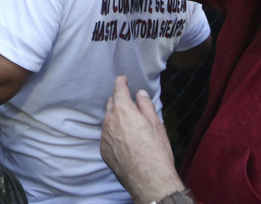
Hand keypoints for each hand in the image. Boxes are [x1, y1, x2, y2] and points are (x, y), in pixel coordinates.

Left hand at [101, 76, 184, 203]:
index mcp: (123, 110)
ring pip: (108, 121)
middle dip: (119, 100)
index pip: (118, 89)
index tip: (123, 79)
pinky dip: (114, 134)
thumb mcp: (156, 124)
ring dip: (116, 118)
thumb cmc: (156, 151)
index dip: (121, 82)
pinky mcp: (103, 150)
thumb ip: (146, 106)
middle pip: (111, 104)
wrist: (149, 180)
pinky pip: (107, 136)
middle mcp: (109, 121)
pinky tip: (126, 142)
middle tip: (130, 104)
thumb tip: (140, 94)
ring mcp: (104, 137)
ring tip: (130, 125)